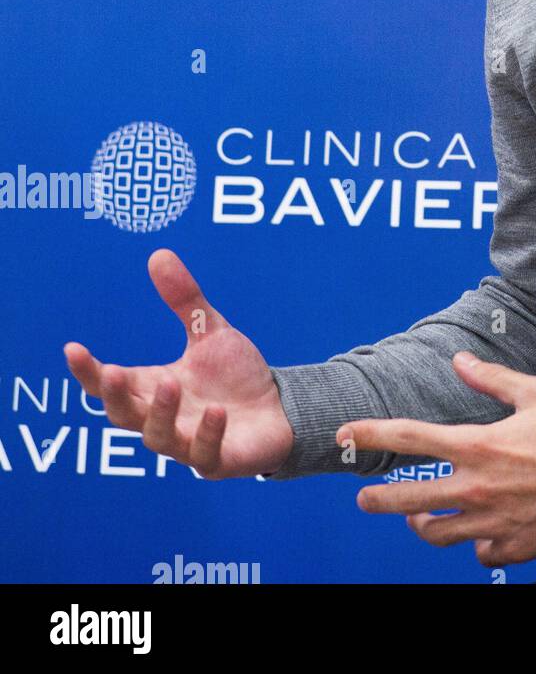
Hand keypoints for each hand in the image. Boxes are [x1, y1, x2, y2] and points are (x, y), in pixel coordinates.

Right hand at [62, 248, 293, 479]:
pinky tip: (216, 411)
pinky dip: (207, 433)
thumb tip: (158, 254)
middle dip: (116, 396)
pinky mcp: (217, 462)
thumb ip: (185, 300)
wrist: (281, 409)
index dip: (89, 371)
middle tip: (115, 372)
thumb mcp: (211, 331)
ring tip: (170, 382)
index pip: (111, 384)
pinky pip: (204, 455)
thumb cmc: (236, 376)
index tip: (73, 349)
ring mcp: (187, 444)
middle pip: (124, 415)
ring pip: (158, 439)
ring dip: (160, 413)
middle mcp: (164, 418)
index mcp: (154, 388)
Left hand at [342, 351, 535, 566]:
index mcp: (478, 446)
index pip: (410, 438)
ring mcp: (493, 523)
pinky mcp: (512, 547)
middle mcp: (477, 488)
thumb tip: (460, 362)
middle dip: (379, 499)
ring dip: (421, 526)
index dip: (371, 434)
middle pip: (408, 500)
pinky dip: (474, 543)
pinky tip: (477, 533)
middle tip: (365, 498)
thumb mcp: (535, 393)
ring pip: (437, 535)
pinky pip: (479, 552)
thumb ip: (491, 379)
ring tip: (416, 520)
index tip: (346, 434)